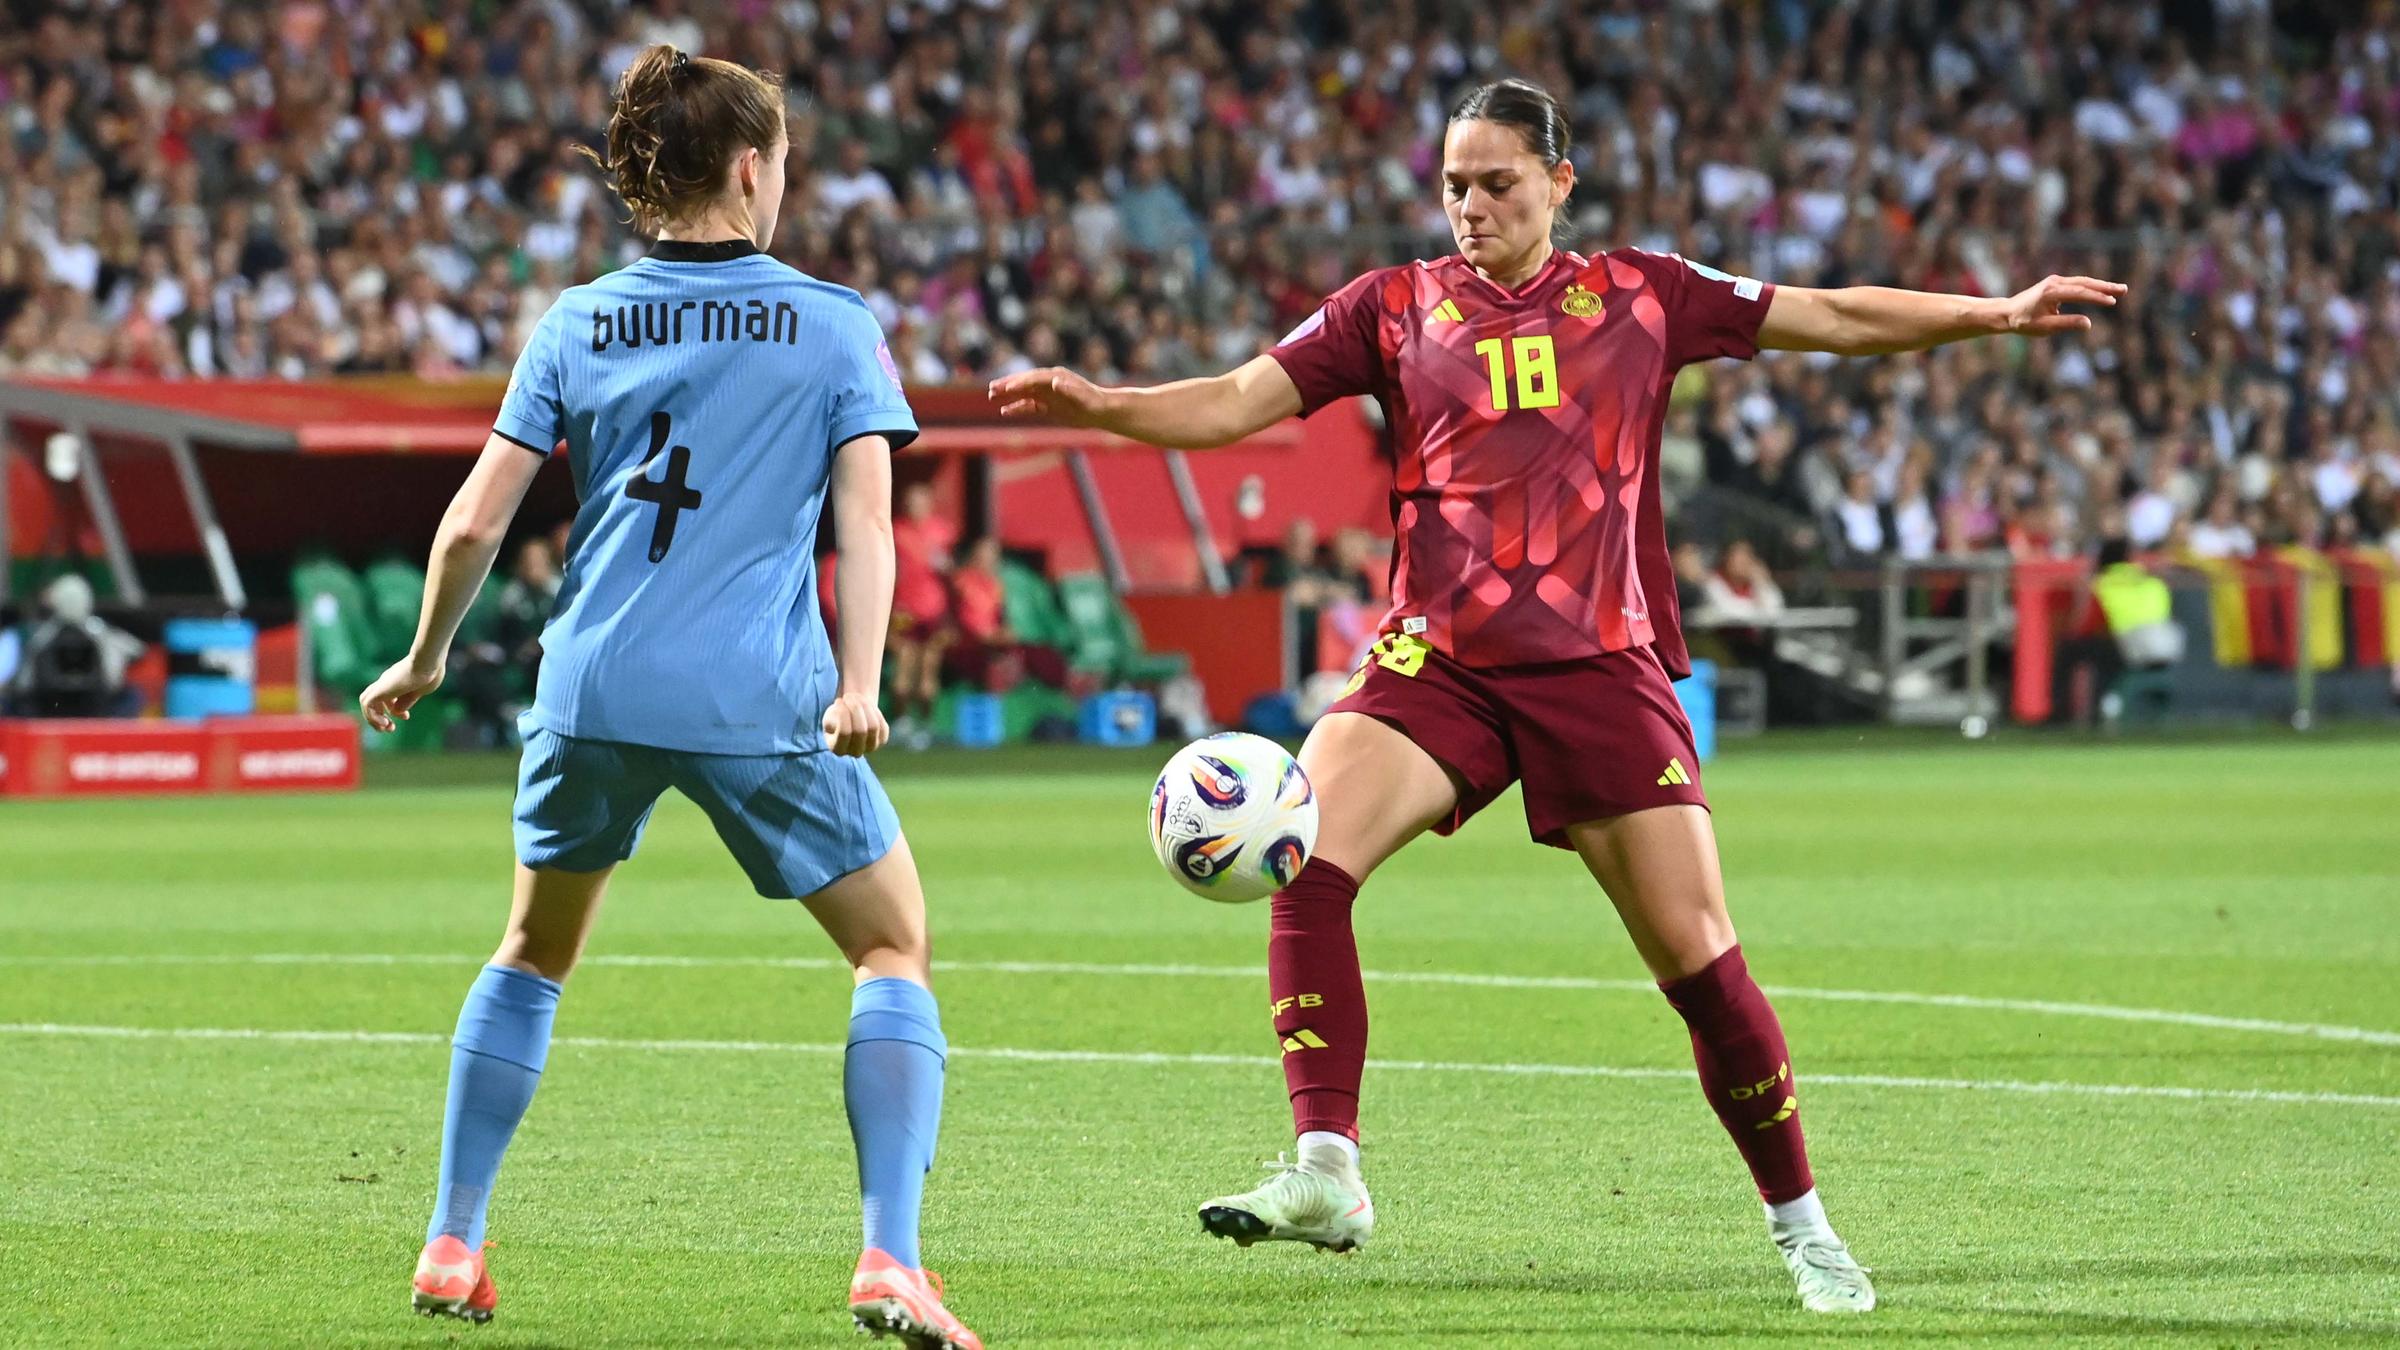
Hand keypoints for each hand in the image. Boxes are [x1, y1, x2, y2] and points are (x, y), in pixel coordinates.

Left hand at [360, 656, 443, 732]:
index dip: (396, 711)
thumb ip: (408, 701)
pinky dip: (372, 716)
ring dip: (373, 718)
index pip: (389, 697)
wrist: (426, 663)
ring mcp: (382, 684)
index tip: (406, 717)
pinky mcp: (379, 690)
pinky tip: (385, 722)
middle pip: (375, 699)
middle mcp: (387, 681)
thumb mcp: (419, 691)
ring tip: (385, 728)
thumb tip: (397, 712)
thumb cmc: (430, 674)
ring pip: (366, 701)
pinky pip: (367, 705)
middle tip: (391, 728)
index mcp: (398, 680)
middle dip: (381, 716)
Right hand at [821, 690, 887, 756]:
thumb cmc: (837, 714)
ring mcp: (870, 748)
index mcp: (838, 749)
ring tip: (856, 697)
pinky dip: (873, 711)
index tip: (838, 701)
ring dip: (865, 707)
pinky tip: (865, 705)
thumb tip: (840, 715)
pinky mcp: (882, 740)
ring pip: (873, 726)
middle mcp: (855, 752)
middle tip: (848, 696)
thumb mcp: (829, 715)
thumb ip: (832, 717)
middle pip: (860, 730)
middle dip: (855, 708)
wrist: (852, 715)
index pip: (844, 733)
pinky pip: (881, 724)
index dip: (843, 714)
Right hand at [988, 367, 1113, 426]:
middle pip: (1025, 382)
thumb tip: (1054, 382)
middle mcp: (1050, 383)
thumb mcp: (1084, 398)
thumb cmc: (1095, 403)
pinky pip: (1029, 405)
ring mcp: (1048, 394)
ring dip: (1008, 394)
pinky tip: (1005, 411)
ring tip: (991, 395)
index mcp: (1057, 377)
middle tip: (991, 388)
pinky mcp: (1048, 405)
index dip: (1020, 383)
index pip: (1034, 378)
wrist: (1104, 411)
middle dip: (1008, 384)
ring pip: (1024, 393)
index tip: (1007, 389)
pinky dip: (1017, 407)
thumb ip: (1070, 390)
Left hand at [2003, 275, 2125, 336]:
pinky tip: (2103, 291)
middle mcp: (2054, 283)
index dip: (2097, 297)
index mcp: (2051, 292)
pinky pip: (2078, 283)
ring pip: (2083, 281)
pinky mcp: (2056, 283)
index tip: (2112, 302)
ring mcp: (2055, 281)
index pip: (2080, 293)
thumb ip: (2066, 324)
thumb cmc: (2024, 322)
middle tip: (2124, 290)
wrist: (2007, 312)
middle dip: (2105, 287)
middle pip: (2085, 283)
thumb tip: (2088, 323)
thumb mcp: (2044, 327)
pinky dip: (2091, 286)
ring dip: (2101, 285)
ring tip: (2119, 290)